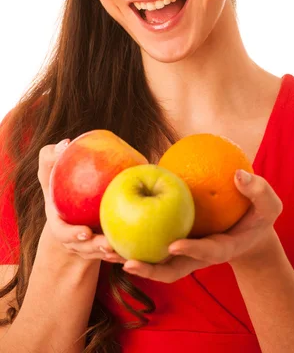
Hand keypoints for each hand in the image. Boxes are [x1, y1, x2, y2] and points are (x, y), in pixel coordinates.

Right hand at [37, 138, 125, 263]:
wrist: (72, 211)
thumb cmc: (61, 187)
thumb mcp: (51, 174)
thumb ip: (51, 158)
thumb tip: (65, 144)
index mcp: (60, 225)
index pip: (62, 233)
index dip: (72, 235)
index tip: (85, 232)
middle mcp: (74, 241)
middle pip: (84, 249)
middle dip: (96, 248)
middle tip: (109, 243)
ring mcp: (89, 248)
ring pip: (101, 254)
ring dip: (112, 253)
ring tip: (124, 249)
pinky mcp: (104, 250)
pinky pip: (115, 253)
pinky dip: (124, 251)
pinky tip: (137, 247)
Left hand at [122, 169, 282, 281]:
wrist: (249, 230)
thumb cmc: (259, 216)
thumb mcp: (269, 205)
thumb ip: (258, 191)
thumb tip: (239, 174)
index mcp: (222, 247)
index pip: (207, 251)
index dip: (191, 250)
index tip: (174, 244)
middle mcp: (200, 256)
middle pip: (173, 270)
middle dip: (150, 271)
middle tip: (126, 262)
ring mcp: (187, 253)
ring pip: (158, 263)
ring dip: (134, 261)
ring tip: (106, 252)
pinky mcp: (176, 244)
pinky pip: (153, 245)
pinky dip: (134, 242)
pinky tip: (113, 228)